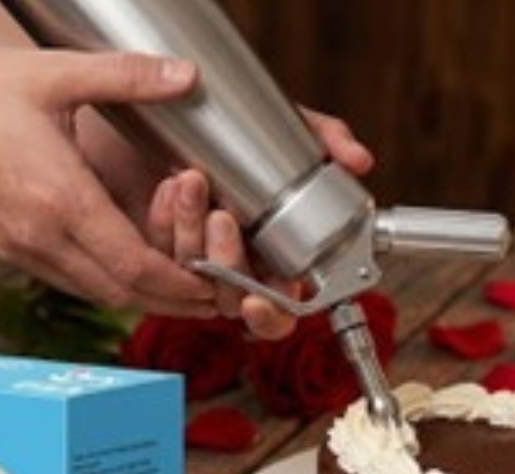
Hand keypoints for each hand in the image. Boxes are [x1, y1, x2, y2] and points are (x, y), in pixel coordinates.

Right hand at [0, 47, 215, 316]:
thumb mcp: (52, 74)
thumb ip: (125, 77)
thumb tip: (185, 74)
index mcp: (60, 200)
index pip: (135, 268)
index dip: (181, 284)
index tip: (212, 283)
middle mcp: (40, 239)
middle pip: (120, 294)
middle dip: (170, 300)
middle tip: (206, 294)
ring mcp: (18, 251)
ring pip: (93, 293)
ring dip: (136, 294)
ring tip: (173, 283)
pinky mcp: (3, 251)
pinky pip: (65, 280)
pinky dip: (101, 282)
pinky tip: (118, 264)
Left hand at [142, 107, 372, 338]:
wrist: (161, 118)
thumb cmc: (227, 133)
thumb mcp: (282, 128)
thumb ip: (324, 139)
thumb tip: (359, 160)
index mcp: (274, 256)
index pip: (280, 309)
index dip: (270, 314)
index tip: (257, 301)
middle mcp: (236, 266)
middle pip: (233, 303)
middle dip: (227, 266)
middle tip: (223, 217)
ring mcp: (193, 261)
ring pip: (194, 275)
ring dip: (191, 231)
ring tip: (191, 182)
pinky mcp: (155, 250)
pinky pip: (159, 254)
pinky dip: (165, 220)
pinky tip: (169, 186)